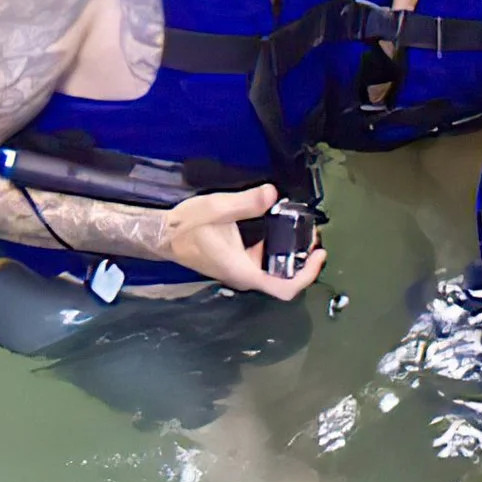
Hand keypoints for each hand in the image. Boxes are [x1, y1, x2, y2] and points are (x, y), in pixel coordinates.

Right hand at [165, 183, 325, 298]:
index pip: (285, 288)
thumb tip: (273, 193)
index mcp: (244, 272)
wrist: (163, 235)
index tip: (318, 254)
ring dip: (291, 255)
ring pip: (275, 271)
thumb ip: (248, 202)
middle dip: (303, 261)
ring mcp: (240, 271)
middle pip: (284, 280)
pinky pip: (264, 262)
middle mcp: (245, 277)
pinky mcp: (236, 263)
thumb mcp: (218, 209)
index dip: (307, 275)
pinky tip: (280, 228)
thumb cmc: (187, 226)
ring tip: (301, 231)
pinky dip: (277, 249)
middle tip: (312, 236)